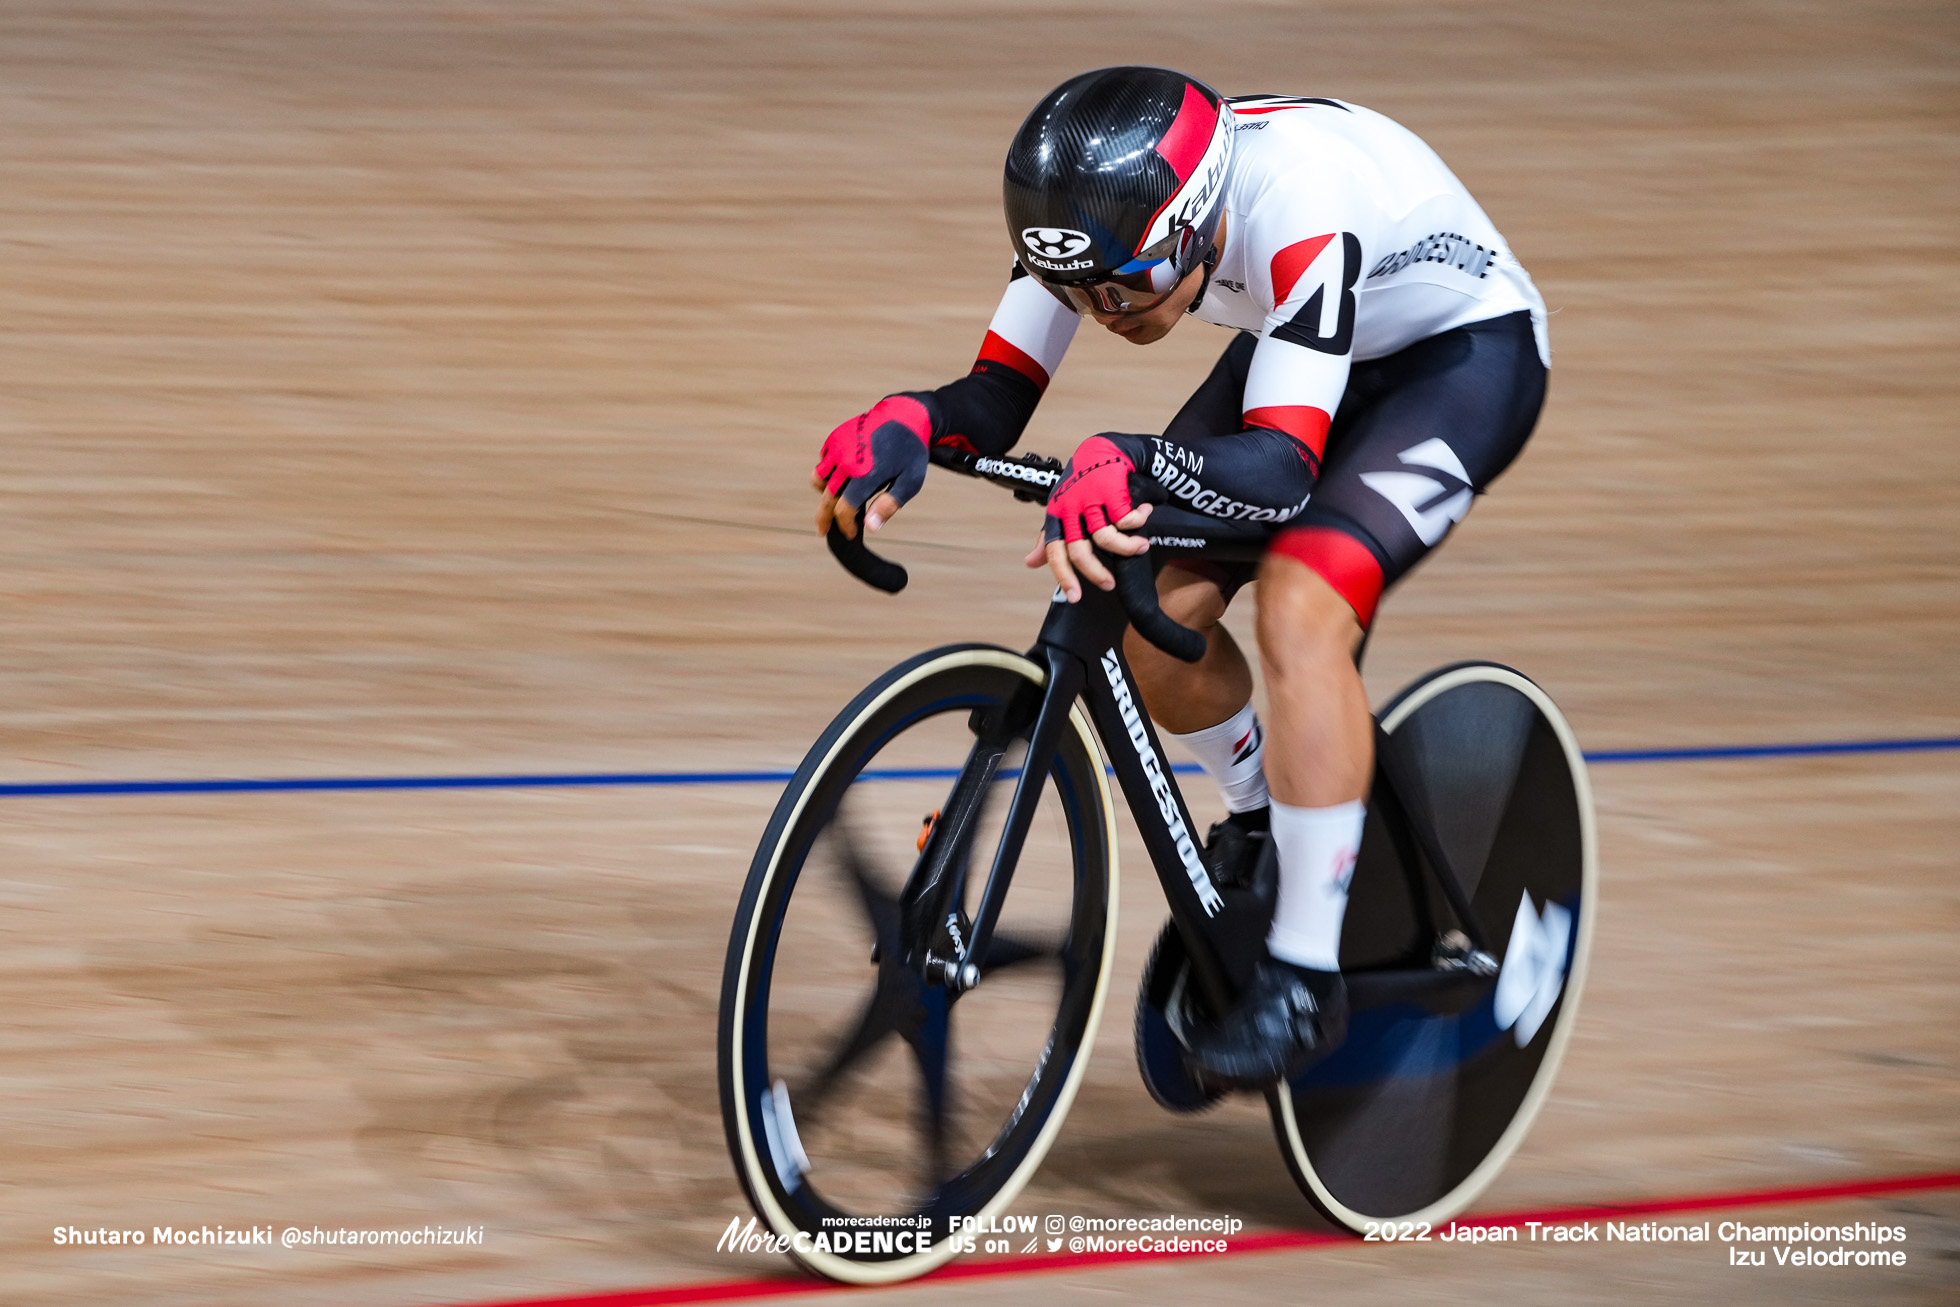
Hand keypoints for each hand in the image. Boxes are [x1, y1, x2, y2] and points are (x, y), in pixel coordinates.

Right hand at [812, 395, 931, 538]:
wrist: (906, 415)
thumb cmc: (911, 452)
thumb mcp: (910, 482)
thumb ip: (889, 504)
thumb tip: (870, 527)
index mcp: (865, 475)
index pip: (844, 509)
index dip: (845, 525)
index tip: (851, 533)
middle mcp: (847, 461)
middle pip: (826, 498)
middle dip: (824, 518)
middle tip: (823, 530)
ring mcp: (838, 447)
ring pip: (818, 479)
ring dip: (823, 493)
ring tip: (834, 501)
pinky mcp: (835, 437)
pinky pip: (823, 461)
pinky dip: (828, 472)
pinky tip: (842, 478)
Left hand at [1021, 435, 1153, 600]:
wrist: (1102, 449)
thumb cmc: (1081, 484)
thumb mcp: (1061, 509)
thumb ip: (1049, 538)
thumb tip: (1031, 563)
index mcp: (1057, 517)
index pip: (1055, 552)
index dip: (1064, 576)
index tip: (1075, 597)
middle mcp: (1071, 510)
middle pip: (1080, 551)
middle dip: (1096, 573)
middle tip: (1110, 585)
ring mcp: (1091, 500)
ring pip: (1107, 539)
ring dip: (1128, 548)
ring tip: (1141, 547)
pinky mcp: (1111, 491)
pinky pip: (1127, 520)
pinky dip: (1139, 521)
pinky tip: (1144, 515)